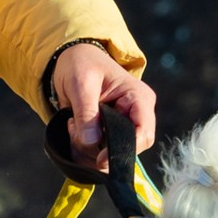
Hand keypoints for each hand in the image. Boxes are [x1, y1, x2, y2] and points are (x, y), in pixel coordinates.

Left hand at [49, 42, 156, 162]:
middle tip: (75, 129)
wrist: (72, 60)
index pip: (144, 134)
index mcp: (138, 98)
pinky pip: (99, 152)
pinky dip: (83, 147)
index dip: (125, 149)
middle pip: (127, 148)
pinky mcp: (110, 133)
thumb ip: (86, 112)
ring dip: (87, 147)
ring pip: (111, 153)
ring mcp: (124, 125)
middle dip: (99, 148)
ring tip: (72, 123)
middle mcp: (136, 114)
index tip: (100, 158)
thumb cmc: (81, 65)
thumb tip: (91, 142)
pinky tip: (73, 128)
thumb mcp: (81, 83)